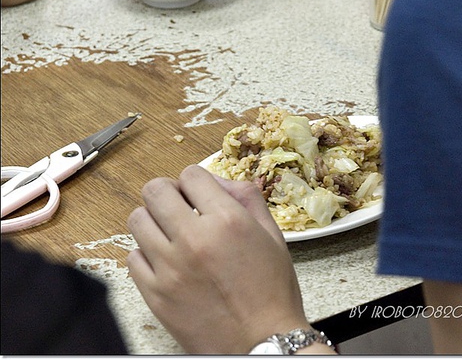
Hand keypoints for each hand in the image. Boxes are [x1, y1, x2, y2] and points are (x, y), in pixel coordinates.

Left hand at [127, 165, 309, 353]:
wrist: (263, 342)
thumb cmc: (272, 293)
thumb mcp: (273, 236)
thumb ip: (248, 199)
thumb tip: (220, 181)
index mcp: (227, 221)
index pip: (191, 174)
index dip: (196, 181)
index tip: (199, 193)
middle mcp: (194, 240)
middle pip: (155, 190)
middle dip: (168, 192)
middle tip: (180, 206)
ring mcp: (170, 268)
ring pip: (137, 220)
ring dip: (154, 221)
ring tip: (171, 234)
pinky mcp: (155, 294)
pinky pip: (133, 257)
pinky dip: (147, 254)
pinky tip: (166, 261)